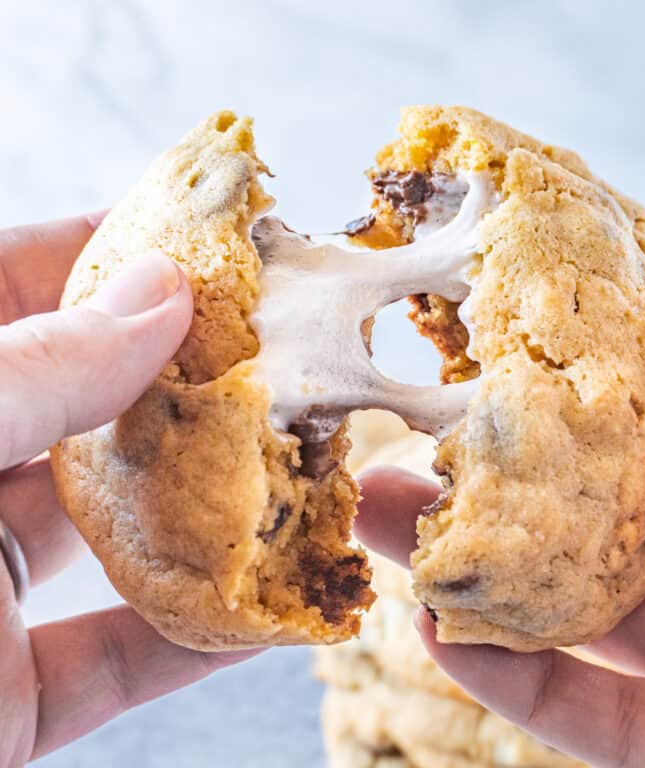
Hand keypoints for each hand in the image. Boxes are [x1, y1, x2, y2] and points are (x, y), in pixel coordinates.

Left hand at [0, 217, 261, 765]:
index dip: (105, 251)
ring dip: (212, 516)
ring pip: (116, 538)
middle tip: (278, 351)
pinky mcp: (7, 700)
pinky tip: (274, 611)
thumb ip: (30, 371)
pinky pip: (121, 658)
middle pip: (86, 411)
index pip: (6, 285)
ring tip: (299, 472)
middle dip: (186, 381)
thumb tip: (160, 294)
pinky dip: (199, 640)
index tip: (204, 238)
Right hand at [355, 287, 644, 767]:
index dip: (614, 383)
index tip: (527, 347)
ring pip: (587, 616)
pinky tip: (437, 627)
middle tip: (425, 426)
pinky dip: (512, 678)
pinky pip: (594, 717)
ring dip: (482, 570)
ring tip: (386, 514)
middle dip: (516, 474)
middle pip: (617, 516)